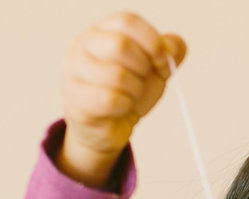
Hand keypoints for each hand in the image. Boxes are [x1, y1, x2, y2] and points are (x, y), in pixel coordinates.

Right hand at [58, 12, 185, 186]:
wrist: (108, 127)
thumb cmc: (126, 92)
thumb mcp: (153, 70)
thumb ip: (167, 53)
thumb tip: (174, 45)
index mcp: (102, 31)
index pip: (127, 21)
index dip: (152, 41)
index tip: (162, 61)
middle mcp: (83, 45)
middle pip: (120, 45)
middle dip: (142, 68)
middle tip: (142, 80)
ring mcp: (74, 71)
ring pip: (116, 75)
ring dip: (134, 91)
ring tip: (130, 96)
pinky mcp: (75, 98)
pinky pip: (110, 100)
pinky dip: (125, 107)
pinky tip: (121, 108)